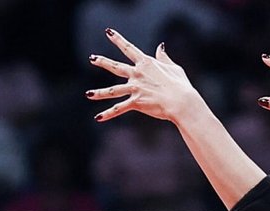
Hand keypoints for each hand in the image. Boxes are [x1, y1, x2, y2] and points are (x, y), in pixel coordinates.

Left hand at [87, 30, 203, 124]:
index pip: (129, 48)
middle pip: (116, 67)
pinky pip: (119, 108)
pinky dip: (108, 114)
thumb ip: (164, 58)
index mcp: (146, 63)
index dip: (118, 39)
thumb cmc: (181, 85)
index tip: (108, 32)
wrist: (181, 101)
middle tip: (92, 58)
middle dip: (103, 62)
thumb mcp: (174, 68)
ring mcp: (135, 88)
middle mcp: (137, 74)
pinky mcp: (136, 102)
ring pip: (113, 91)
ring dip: (99, 93)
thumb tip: (160, 47)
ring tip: (88, 94)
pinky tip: (98, 118)